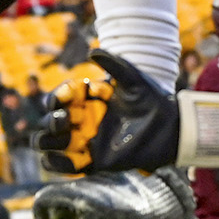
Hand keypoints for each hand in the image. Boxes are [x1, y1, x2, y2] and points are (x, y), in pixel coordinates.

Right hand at [37, 50, 178, 173]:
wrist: (170, 128)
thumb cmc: (153, 100)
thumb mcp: (134, 79)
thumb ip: (114, 64)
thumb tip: (91, 52)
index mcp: (88, 100)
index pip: (59, 97)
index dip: (58, 96)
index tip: (71, 94)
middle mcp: (82, 120)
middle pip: (49, 120)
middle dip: (53, 119)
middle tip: (69, 118)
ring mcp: (85, 141)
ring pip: (48, 142)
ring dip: (50, 139)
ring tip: (71, 134)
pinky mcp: (93, 161)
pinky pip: (63, 165)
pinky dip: (54, 162)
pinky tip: (63, 155)